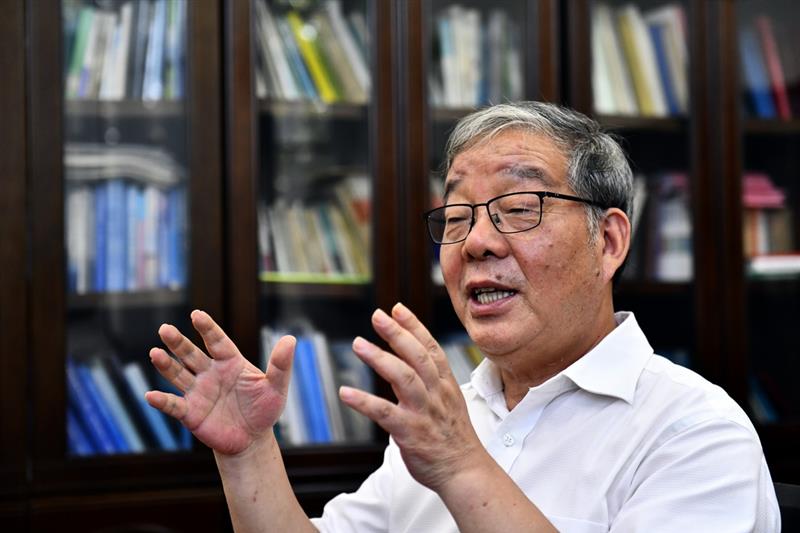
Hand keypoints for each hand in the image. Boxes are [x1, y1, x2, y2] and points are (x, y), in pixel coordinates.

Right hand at [145, 310, 295, 455]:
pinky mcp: (191, 413)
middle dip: (178, 342)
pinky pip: (174, 405)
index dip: (207, 328)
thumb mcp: (276, 387)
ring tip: (155, 353)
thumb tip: (291, 339)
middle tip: (165, 329)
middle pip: (191, 354)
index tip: (196, 315)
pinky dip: (162, 401)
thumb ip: (281, 365)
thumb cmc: (264, 409)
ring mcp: (198, 392)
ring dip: (166, 365)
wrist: (252, 440)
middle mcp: (210, 373)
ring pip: (178, 375)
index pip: (217, 341)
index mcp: (230, 362)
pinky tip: (150, 396)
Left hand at [339, 303, 485, 491]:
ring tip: (358, 344)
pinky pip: (385, 413)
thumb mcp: (448, 401)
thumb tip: (404, 360)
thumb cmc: (453, 437)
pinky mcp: (410, 433)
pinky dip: (364, 402)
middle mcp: (436, 394)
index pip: (430, 348)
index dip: (414, 326)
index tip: (397, 308)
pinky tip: (346, 393)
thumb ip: (428, 381)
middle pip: (417, 356)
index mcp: (445, 384)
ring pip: (403, 378)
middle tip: (377, 316)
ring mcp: (424, 412)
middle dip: (397, 333)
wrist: (464, 472)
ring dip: (379, 358)